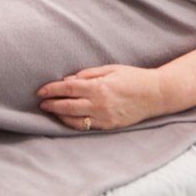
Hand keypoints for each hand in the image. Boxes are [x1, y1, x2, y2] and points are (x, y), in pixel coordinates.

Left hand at [37, 65, 166, 130]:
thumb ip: (89, 74)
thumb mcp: (111, 69)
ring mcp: (104, 117)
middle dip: (52, 104)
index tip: (41, 91)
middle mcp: (99, 104)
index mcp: (99, 87)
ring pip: (74, 119)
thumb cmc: (133, 77)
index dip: (52, 89)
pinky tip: (66, 118)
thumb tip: (69, 80)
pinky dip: (72, 123)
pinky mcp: (108, 126)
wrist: (154, 94)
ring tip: (50, 110)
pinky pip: (85, 127)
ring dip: (59, 115)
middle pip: (67, 105)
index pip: (69, 88)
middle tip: (41, 102)